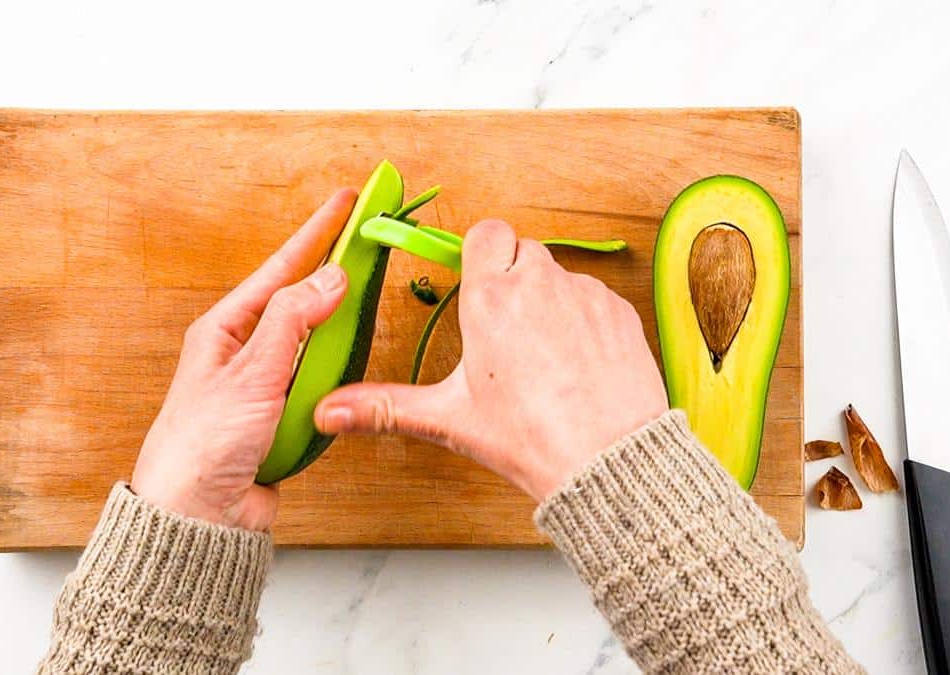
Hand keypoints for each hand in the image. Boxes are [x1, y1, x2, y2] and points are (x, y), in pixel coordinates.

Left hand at [130, 189, 356, 530]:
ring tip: (365, 301)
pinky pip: (319, 386)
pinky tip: (349, 369)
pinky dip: (335, 378)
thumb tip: (330, 277)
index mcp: (224, 331)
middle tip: (367, 246)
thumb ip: (293, 323)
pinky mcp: (282, 420)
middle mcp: (244, 354)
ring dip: (335, 333)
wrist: (197, 517)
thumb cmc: (199, 446)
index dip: (315, 234)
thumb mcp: (250, 374)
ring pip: (314, 344)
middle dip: (333, 275)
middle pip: (300, 302)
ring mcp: (264, 387)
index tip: (345, 203)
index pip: (279, 269)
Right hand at [316, 219, 666, 501]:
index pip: (484, 233)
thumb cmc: (531, 438)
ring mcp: (584, 294)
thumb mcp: (449, 419)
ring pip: (560, 276)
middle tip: (506, 334)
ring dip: (549, 301)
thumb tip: (329, 412)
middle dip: (512, 281)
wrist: (607, 460)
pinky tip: (578, 365)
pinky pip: (595, 298)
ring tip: (544, 358)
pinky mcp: (620, 310)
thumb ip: (384, 408)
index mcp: (491, 299)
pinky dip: (584, 321)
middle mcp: (539, 283)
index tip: (477, 286)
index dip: (480, 257)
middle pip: (522, 252)